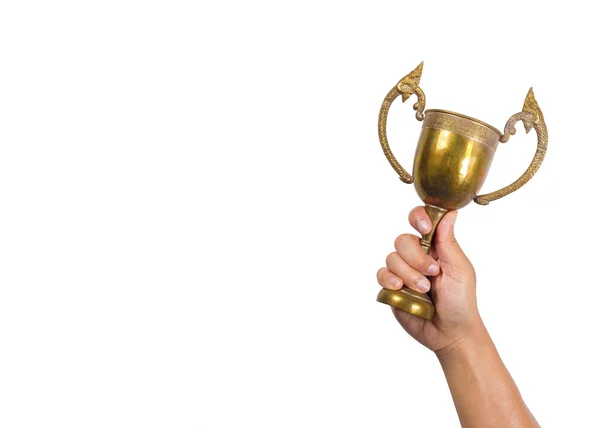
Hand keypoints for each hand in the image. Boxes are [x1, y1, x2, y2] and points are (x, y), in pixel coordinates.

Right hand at [376, 206, 481, 353]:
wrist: (451, 332)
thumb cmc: (461, 301)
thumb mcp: (460, 269)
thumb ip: (449, 242)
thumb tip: (450, 212)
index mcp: (435, 247)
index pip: (420, 221)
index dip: (418, 217)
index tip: (424, 227)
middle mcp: (416, 257)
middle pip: (402, 240)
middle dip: (415, 256)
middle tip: (432, 273)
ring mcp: (402, 272)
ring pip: (392, 258)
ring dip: (408, 273)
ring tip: (423, 290)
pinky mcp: (391, 288)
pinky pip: (382, 275)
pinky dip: (390, 280)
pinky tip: (401, 289)